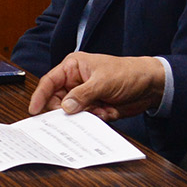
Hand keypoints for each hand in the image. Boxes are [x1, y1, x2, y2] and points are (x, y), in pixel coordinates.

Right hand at [29, 52, 166, 120]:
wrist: (152, 85)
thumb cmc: (128, 73)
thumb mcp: (103, 81)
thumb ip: (82, 95)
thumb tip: (65, 107)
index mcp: (73, 68)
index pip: (49, 82)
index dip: (40, 96)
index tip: (34, 111)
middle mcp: (75, 82)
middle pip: (57, 100)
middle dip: (64, 110)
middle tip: (71, 117)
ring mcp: (84, 96)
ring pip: (71, 111)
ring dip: (83, 115)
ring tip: (99, 110)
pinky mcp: (94, 107)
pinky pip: (86, 118)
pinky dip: (94, 118)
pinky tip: (107, 111)